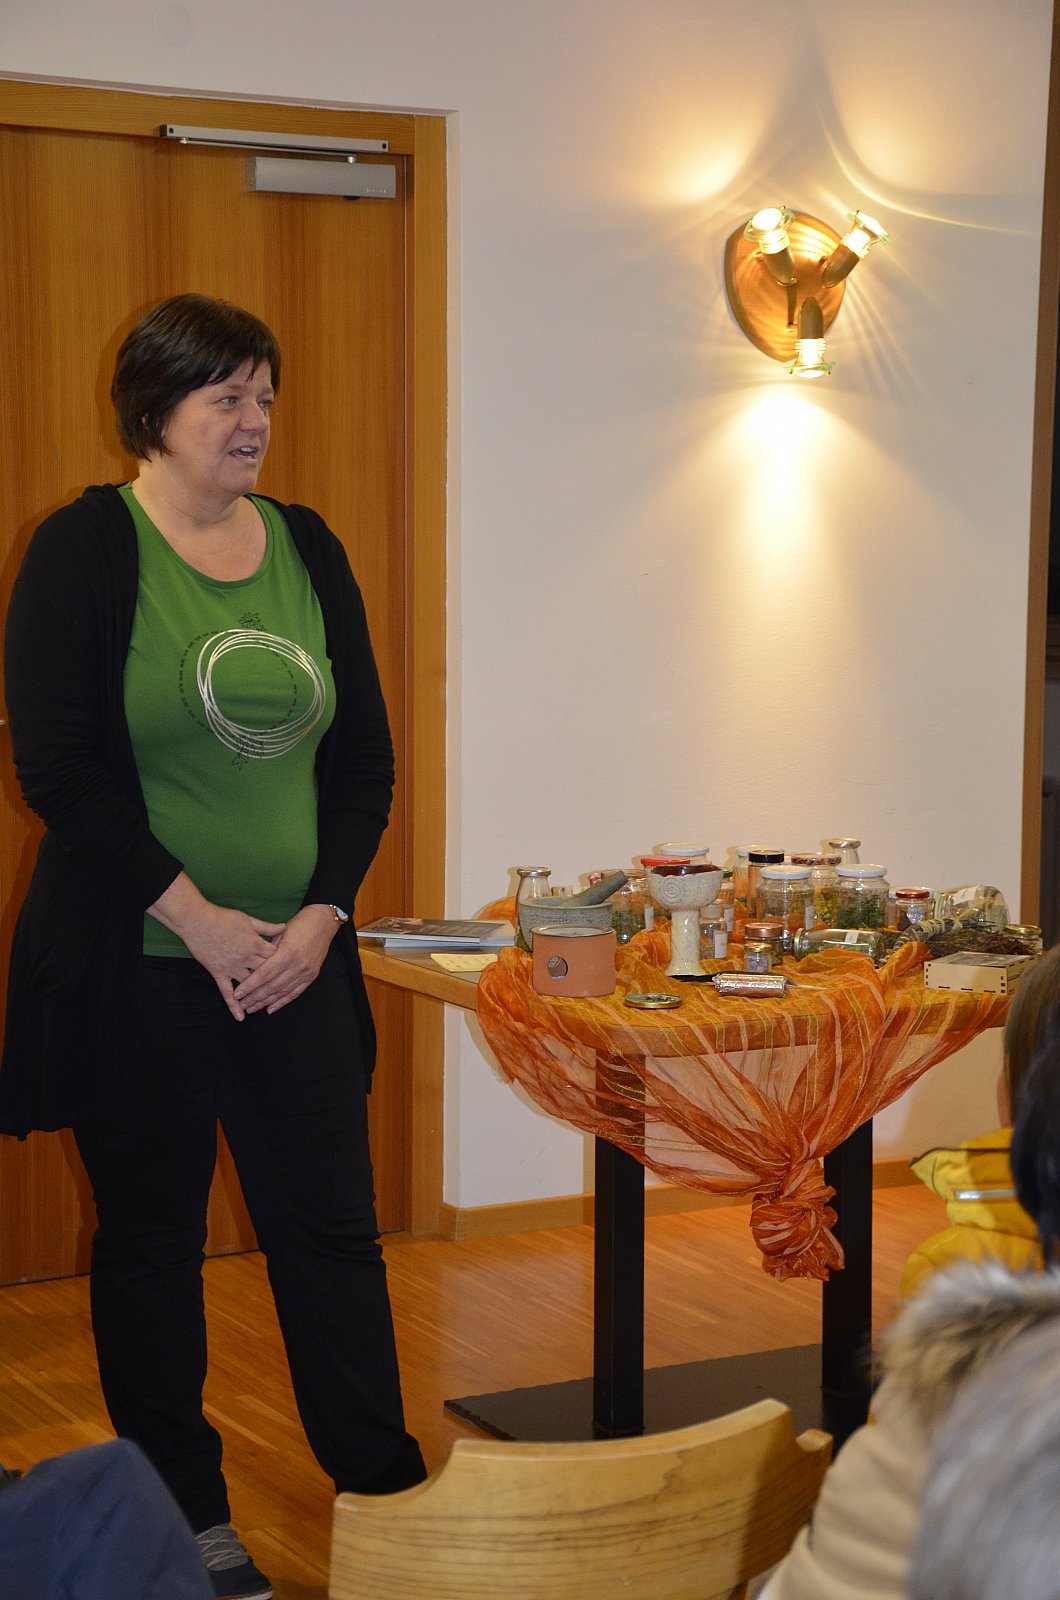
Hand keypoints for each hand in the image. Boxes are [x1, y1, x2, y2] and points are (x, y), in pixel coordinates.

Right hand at [147, 872, 285, 1019]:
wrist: (196, 921)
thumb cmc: (222, 917)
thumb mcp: (248, 919)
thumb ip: (266, 927)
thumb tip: (284, 927)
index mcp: (255, 943)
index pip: (276, 957)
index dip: (285, 962)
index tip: (290, 967)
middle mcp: (246, 958)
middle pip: (265, 973)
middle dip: (275, 982)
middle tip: (284, 990)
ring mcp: (232, 967)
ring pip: (249, 985)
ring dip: (257, 996)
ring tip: (266, 1006)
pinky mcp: (218, 972)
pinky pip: (227, 992)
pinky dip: (233, 1005)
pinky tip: (240, 1017)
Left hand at [234, 904, 340, 1015]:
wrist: (324, 922)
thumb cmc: (299, 924)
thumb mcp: (280, 933)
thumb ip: (268, 951)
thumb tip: (252, 967)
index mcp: (287, 953)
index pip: (264, 975)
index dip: (249, 986)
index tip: (236, 994)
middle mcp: (297, 966)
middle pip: (271, 987)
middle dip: (254, 998)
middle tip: (240, 1005)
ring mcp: (306, 972)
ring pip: (282, 992)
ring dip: (265, 1002)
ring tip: (251, 1008)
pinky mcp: (312, 976)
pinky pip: (295, 993)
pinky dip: (282, 1002)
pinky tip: (270, 1009)